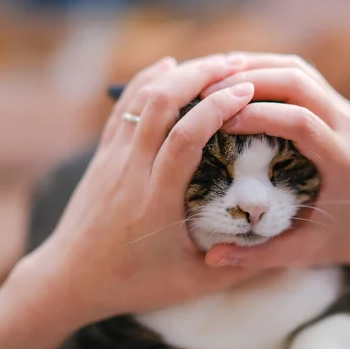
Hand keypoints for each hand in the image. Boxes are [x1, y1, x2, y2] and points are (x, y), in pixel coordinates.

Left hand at [26, 54, 259, 323]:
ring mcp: (112, 160)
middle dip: (201, 75)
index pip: (186, 138)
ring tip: (213, 64)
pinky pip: (123, 107)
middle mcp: (131, 172)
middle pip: (162, 103)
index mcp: (156, 202)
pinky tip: (168, 67)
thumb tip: (279, 243)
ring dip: (178, 73)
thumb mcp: (193, 285)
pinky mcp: (102, 156)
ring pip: (141, 99)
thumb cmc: (134, 284)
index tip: (247, 92)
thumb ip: (237, 265)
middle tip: (236, 66)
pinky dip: (147, 80)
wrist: (70, 279)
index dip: (217, 107)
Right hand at [200, 53, 349, 268]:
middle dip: (250, 80)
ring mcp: (343, 110)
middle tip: (206, 90)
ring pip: (298, 69)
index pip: (302, 123)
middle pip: (300, 82)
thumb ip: (258, 256)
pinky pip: (299, 73)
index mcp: (344, 162)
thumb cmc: (336, 238)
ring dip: (255, 67)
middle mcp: (348, 127)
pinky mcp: (334, 103)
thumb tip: (211, 260)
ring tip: (213, 78)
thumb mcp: (300, 253)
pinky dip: (265, 68)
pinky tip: (234, 78)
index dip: (260, 115)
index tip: (220, 122)